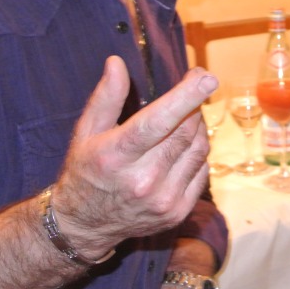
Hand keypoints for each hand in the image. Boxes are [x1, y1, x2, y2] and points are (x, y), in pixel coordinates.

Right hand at [50, 56, 215, 257]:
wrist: (84, 225)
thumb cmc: (85, 171)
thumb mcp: (86, 132)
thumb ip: (105, 97)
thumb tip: (116, 63)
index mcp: (117, 156)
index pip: (157, 122)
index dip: (185, 98)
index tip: (206, 78)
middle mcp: (142, 180)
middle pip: (185, 132)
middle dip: (195, 103)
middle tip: (197, 84)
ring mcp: (163, 199)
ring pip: (199, 149)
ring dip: (198, 126)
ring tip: (186, 116)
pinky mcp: (177, 212)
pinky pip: (202, 170)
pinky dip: (198, 152)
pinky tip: (183, 147)